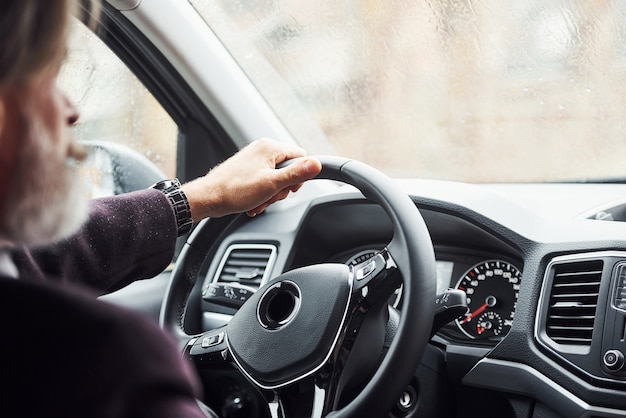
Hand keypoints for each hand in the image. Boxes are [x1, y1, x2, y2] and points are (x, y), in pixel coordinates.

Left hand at [182, 138, 321, 219]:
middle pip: (288, 169)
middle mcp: (262, 149)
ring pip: (276, 178)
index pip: (301, 157)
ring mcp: (253, 159)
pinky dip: (261, 195)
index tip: (288, 188)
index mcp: (270, 147)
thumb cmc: (235, 190)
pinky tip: (253, 203)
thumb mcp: (272, 184)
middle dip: (282, 188)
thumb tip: (318, 163)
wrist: (209, 198)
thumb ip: (297, 173)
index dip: (299, 176)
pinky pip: (263, 182)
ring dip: (270, 194)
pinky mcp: (246, 170)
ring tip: (259, 201)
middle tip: (270, 196)